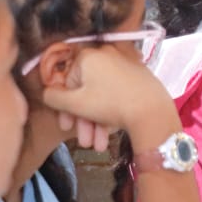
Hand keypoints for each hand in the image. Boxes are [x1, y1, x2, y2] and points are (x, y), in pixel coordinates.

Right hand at [43, 46, 177, 144]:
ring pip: (102, 95)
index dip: (64, 107)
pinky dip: (111, 112)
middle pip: (86, 90)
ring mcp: (125, 65)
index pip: (67, 81)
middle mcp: (106, 55)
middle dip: (83, 120)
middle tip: (85, 142)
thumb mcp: (75, 104)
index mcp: (88, 56)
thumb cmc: (110, 104)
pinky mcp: (139, 77)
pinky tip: (110, 135)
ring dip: (96, 122)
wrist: (154, 110)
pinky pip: (117, 93)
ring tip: (98, 146)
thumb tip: (47, 93)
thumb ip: (54, 98)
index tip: (66, 126)